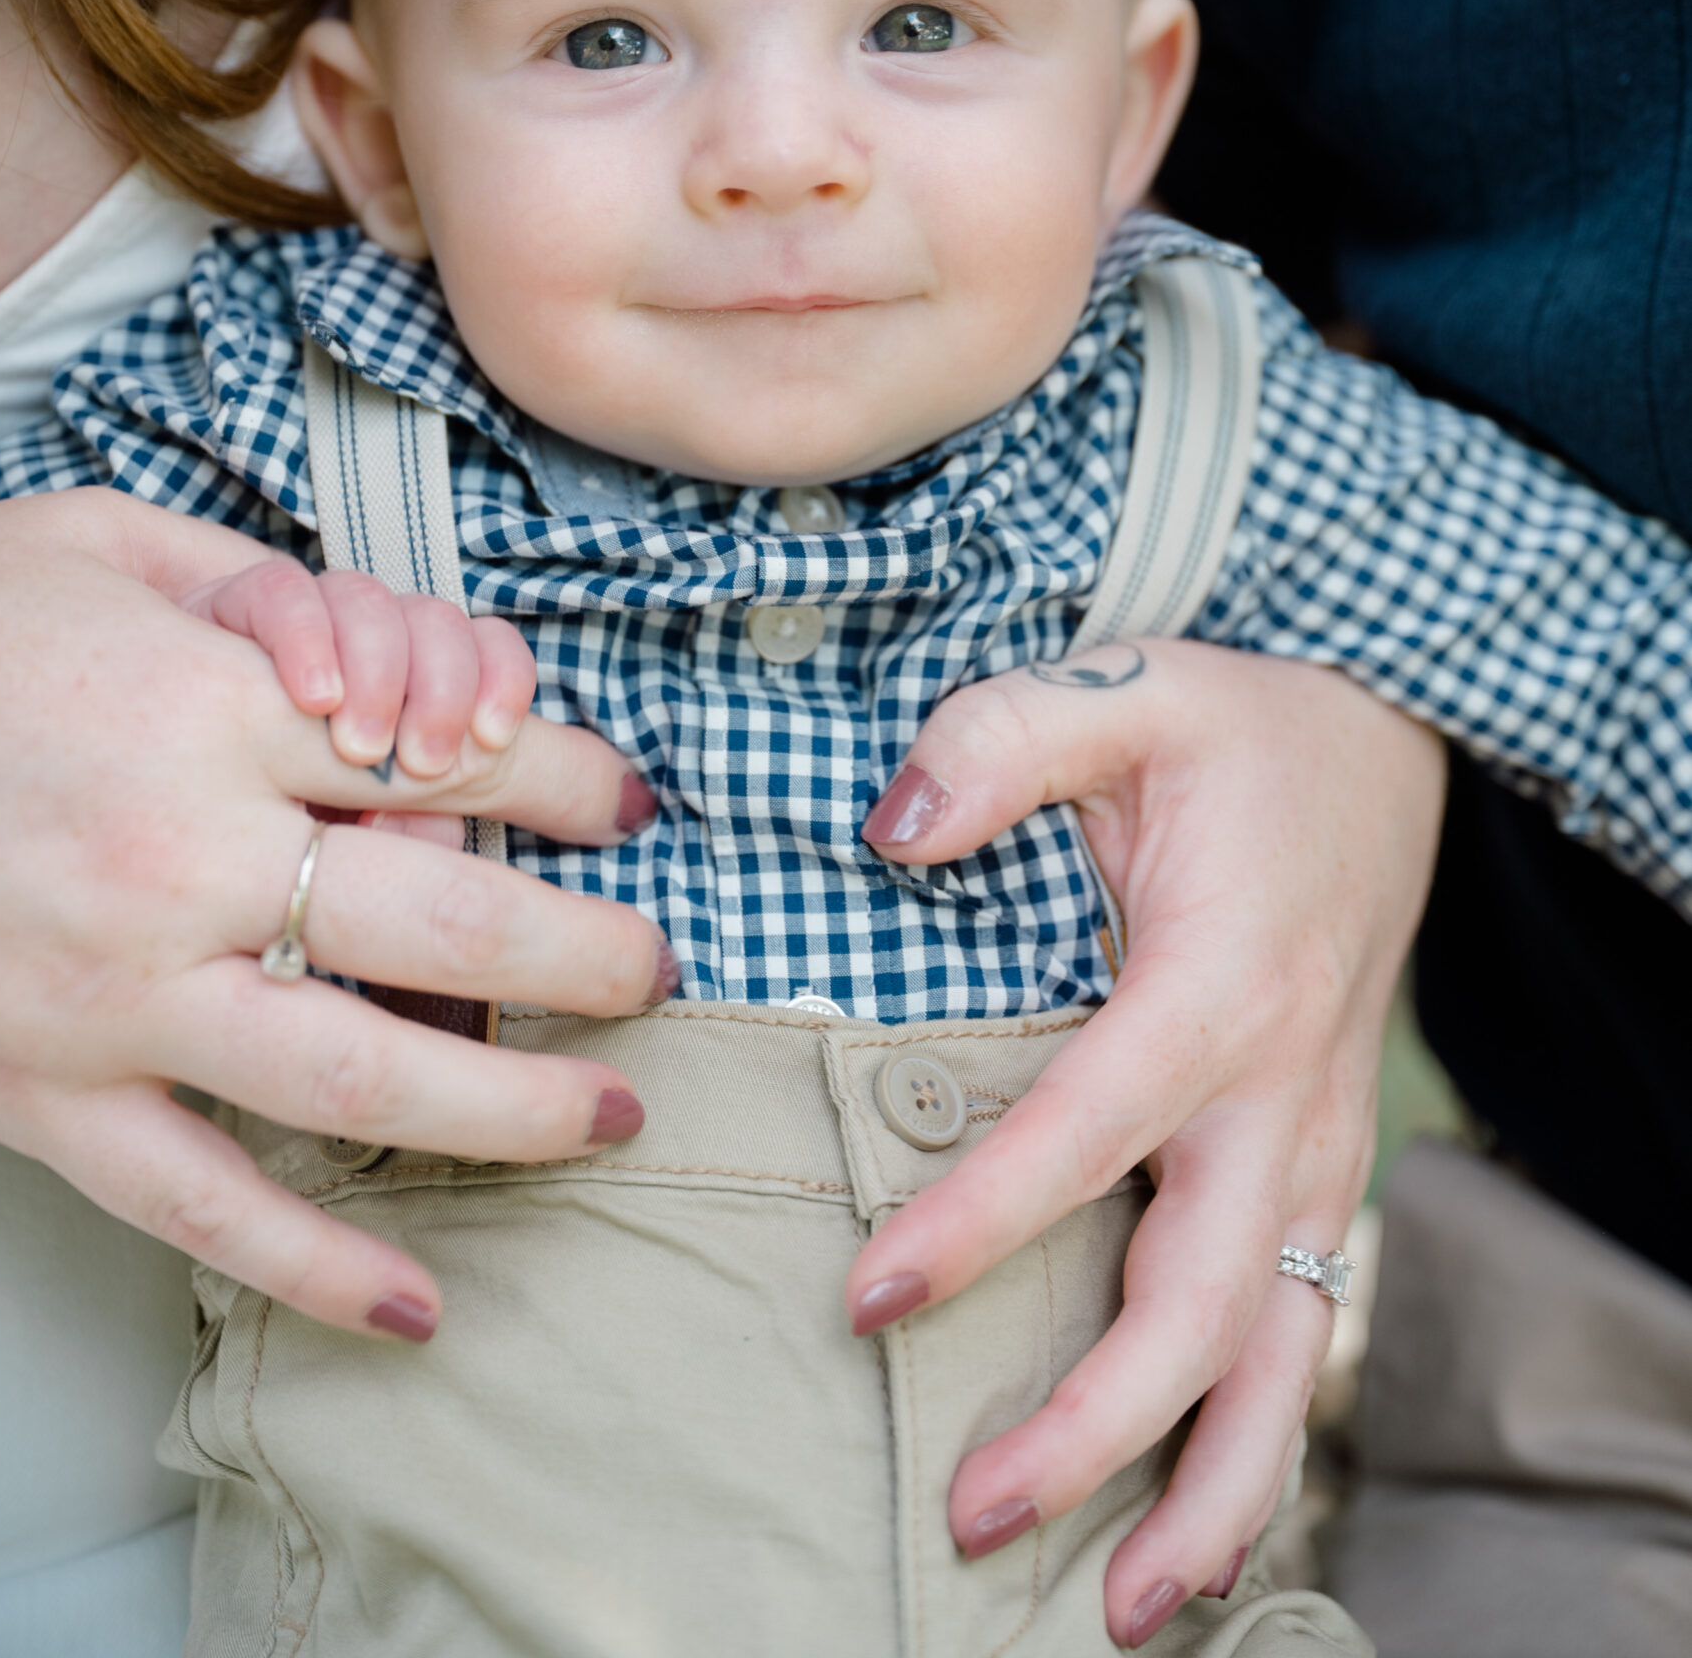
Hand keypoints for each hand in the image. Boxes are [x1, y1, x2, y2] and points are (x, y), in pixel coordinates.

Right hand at [0, 490, 669, 1345]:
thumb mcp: (108, 541)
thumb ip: (263, 588)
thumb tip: (393, 654)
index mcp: (211, 712)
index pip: (453, 760)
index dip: (568, 783)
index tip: (621, 804)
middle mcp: (181, 859)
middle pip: (443, 922)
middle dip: (581, 952)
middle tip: (656, 970)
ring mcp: (112, 994)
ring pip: (354, 1072)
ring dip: (505, 1104)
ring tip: (607, 1114)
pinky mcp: (43, 1094)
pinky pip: (197, 1204)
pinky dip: (311, 1265)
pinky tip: (414, 1300)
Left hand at [855, 640, 1444, 1646]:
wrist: (1386, 740)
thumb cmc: (1237, 724)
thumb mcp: (1124, 687)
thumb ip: (999, 741)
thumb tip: (891, 830)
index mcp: (1218, 984)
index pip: (1092, 1131)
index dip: (980, 1225)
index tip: (866, 1299)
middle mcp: (1283, 1093)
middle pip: (1208, 1304)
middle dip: (1099, 1430)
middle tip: (972, 1516)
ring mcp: (1317, 1144)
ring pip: (1286, 1355)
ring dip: (1214, 1491)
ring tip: (1124, 1608)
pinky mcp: (1320, 1166)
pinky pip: (1301, 1327)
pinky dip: (1255, 1437)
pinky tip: (1190, 1515)